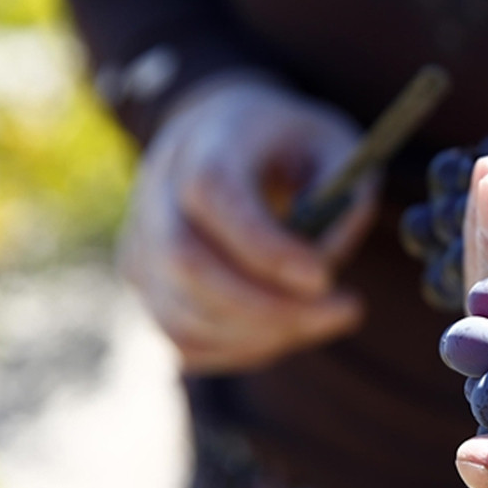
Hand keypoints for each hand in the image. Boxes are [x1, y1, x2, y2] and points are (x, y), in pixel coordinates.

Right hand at [120, 73, 377, 372]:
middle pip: (184, 262)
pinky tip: (288, 330)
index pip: (212, 190)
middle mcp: (158, 186)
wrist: (237, 142)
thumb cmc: (298, 150)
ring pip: (181, 313)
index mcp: (209, 137)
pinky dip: (241, 350)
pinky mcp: (145, 285)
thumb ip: (342, 202)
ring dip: (263, 334)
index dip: (265, 245)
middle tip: (347, 310)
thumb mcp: (340, 152)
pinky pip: (182, 341)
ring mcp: (141, 239)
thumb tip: (317, 277)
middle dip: (268, 306)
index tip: (324, 278)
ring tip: (328, 316)